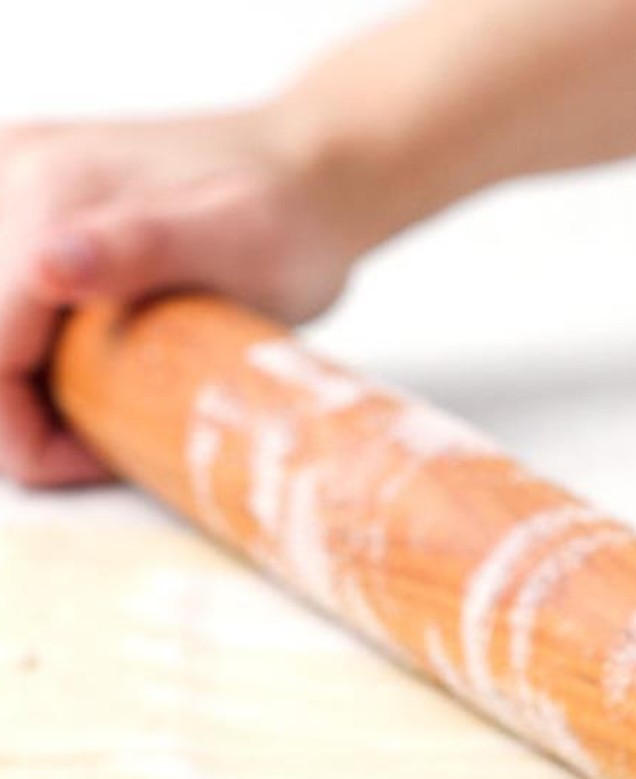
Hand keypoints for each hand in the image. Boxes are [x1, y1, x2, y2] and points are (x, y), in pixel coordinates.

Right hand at [0, 109, 355, 486]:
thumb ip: (140, 251)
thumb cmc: (288, 218)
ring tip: (110, 391)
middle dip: (19, 408)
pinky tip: (88, 353)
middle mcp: (11, 170)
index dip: (28, 433)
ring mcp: (9, 175)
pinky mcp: (18, 193)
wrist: (308, 168)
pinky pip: (2, 293)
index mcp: (49, 193)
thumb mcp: (236, 241)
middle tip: (114, 428)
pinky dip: (26, 342)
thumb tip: (46, 269)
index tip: (105, 456)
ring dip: (20, 379)